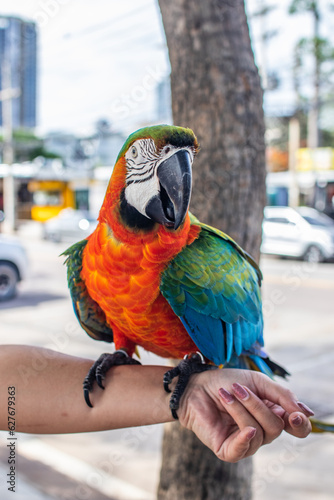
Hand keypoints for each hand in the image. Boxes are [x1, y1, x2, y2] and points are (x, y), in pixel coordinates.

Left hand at [177, 369, 312, 462]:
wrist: (195, 386)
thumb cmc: (224, 382)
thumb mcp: (257, 381)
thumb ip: (282, 395)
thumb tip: (306, 414)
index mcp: (272, 414)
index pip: (297, 428)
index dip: (300, 424)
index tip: (295, 414)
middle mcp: (262, 431)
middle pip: (276, 427)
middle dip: (257, 405)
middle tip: (238, 389)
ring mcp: (245, 442)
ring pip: (259, 433)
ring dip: (242, 410)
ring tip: (225, 395)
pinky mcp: (228, 450)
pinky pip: (243, 449)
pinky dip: (245, 437)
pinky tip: (244, 427)